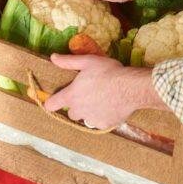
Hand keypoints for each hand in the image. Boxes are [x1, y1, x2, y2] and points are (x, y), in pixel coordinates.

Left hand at [44, 54, 166, 129]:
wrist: (131, 87)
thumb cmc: (108, 72)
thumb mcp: (87, 61)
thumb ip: (68, 61)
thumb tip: (52, 57)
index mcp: (72, 96)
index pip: (52, 105)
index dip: (51, 102)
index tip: (54, 100)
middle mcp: (79, 110)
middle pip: (71, 113)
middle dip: (76, 105)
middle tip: (87, 95)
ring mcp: (92, 119)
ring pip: (85, 119)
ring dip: (88, 112)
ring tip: (100, 101)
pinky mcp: (105, 125)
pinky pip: (99, 123)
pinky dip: (102, 117)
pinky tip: (110, 106)